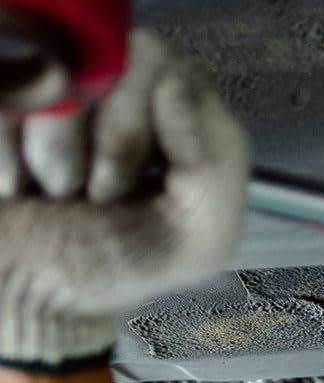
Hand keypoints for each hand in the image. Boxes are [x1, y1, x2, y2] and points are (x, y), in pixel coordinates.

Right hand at [0, 30, 248, 372]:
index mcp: (168, 99)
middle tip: (103, 195)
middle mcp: (106, 72)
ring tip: (58, 193)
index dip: (152, 132)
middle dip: (111, 151)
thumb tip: (174, 85)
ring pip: (49, 79)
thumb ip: (217, 166)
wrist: (32, 292)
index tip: (149, 184)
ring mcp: (42, 75)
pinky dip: (8, 159)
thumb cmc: (116, 262)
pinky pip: (0, 101)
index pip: (162, 65)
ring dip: (55, 160)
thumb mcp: (197, 237)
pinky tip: (18, 184)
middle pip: (108, 66)